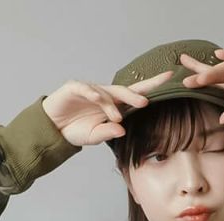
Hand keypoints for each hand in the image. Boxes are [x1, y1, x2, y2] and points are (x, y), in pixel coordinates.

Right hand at [42, 70, 173, 145]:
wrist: (53, 128)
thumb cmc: (76, 130)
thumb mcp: (95, 136)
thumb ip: (108, 133)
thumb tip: (121, 130)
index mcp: (113, 105)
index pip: (135, 96)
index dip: (152, 88)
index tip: (169, 80)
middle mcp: (104, 95)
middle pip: (124, 90)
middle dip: (135, 94)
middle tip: (145, 101)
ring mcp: (90, 90)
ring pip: (105, 93)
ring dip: (112, 104)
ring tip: (117, 117)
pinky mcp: (74, 88)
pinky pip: (85, 89)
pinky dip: (92, 93)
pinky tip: (96, 99)